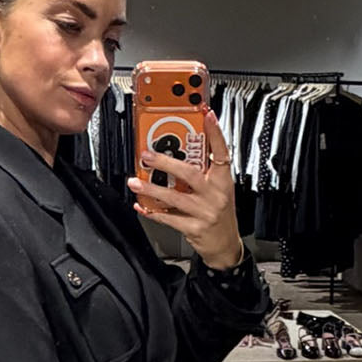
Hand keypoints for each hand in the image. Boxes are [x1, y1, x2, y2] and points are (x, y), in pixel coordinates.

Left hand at [127, 110, 243, 270]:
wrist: (225, 245)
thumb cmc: (220, 215)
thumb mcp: (220, 190)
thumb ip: (205, 173)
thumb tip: (180, 153)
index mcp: (223, 181)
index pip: (221, 152)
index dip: (214, 133)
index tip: (206, 115)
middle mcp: (215, 195)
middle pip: (189, 173)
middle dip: (165, 163)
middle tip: (147, 155)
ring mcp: (204, 212)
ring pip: (174, 197)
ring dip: (152, 189)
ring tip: (136, 182)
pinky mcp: (194, 228)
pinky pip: (169, 218)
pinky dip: (153, 211)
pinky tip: (142, 206)